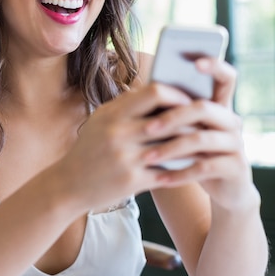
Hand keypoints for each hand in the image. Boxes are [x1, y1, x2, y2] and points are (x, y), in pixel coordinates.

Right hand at [57, 81, 192, 212]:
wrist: (68, 185)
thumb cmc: (89, 149)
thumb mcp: (101, 120)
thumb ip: (127, 104)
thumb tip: (161, 89)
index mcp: (112, 114)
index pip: (154, 92)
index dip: (177, 94)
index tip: (188, 99)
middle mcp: (119, 134)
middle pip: (169, 118)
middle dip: (191, 119)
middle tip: (206, 119)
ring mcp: (126, 158)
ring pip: (173, 146)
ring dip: (192, 144)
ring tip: (205, 141)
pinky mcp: (133, 182)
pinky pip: (168, 171)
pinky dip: (183, 168)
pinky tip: (194, 165)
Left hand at [142, 59, 256, 210]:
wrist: (221, 187)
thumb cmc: (192, 152)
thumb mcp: (182, 131)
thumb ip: (169, 111)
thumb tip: (133, 93)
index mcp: (219, 105)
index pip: (225, 77)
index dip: (215, 66)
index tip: (195, 62)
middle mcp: (231, 120)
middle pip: (204, 108)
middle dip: (173, 117)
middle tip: (147, 128)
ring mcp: (236, 143)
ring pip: (202, 139)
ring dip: (170, 149)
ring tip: (146, 158)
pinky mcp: (235, 167)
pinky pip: (205, 167)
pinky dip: (180, 173)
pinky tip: (160, 179)